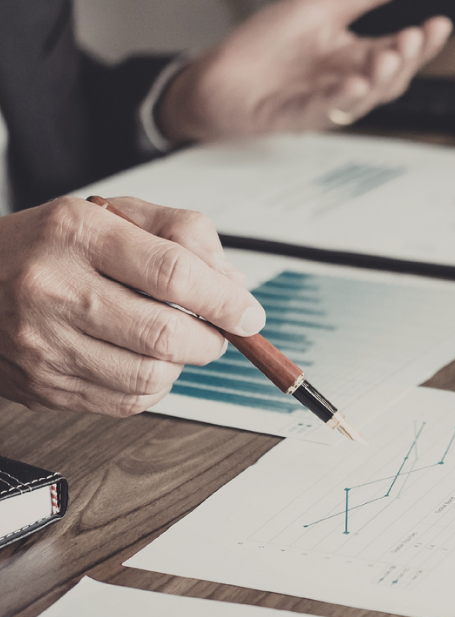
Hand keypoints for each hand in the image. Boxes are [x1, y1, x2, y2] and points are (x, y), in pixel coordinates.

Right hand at [0, 197, 265, 415]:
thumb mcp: (114, 215)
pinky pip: (125, 401)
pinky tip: (143, 359)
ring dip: (182, 364)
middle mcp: (53, 288)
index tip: (249, 314)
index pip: (172, 272)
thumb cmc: (50, 246)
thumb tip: (233, 284)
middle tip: (219, 331)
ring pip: (148, 375)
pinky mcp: (43, 385)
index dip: (224, 300)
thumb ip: (183, 235)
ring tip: (177, 341)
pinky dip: (153, 385)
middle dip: (211, 339)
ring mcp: (43, 343)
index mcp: (77, 234)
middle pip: (163, 333)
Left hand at [156, 0, 452, 143]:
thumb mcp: (322, 6)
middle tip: (410, 38)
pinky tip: (353, 85)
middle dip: (404, 60)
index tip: (438, 24)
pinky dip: (340, 99)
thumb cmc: (268, 45)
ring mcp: (325, 103)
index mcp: (356, 56)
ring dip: (379, 79)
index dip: (422, 43)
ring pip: (364, 99)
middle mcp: (348, 82)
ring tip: (388, 57)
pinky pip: (323, 109)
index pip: (399, 51)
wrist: (218, 75)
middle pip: (390, 78)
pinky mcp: (295, 115)